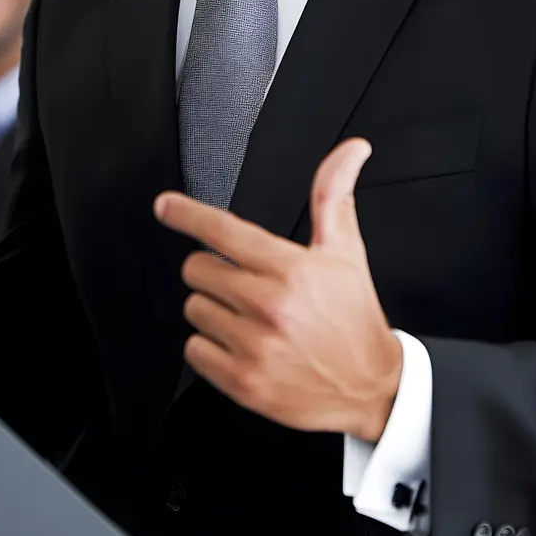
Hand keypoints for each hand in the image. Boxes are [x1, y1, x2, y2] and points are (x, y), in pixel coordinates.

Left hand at [154, 138, 401, 441]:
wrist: (369, 385)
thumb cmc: (353, 316)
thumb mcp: (345, 251)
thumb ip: (334, 194)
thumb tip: (351, 150)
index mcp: (291, 269)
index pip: (224, 230)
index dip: (187, 214)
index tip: (165, 206)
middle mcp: (270, 305)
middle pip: (198, 268)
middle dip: (215, 271)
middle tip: (245, 284)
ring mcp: (254, 346)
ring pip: (194, 308)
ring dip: (214, 310)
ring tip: (251, 319)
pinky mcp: (243, 382)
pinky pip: (193, 350)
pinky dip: (210, 347)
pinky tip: (242, 345)